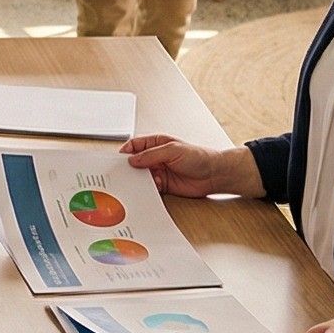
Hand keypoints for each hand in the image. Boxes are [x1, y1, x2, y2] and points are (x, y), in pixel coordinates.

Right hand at [120, 133, 261, 198]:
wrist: (215, 174)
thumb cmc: (199, 156)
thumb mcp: (173, 150)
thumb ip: (151, 155)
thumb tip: (133, 160)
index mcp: (157, 143)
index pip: (135, 145)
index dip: (126, 151)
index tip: (118, 159)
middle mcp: (156, 157)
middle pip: (136, 161)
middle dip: (129, 167)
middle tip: (121, 174)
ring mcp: (160, 171)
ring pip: (142, 176)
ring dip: (139, 180)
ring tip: (135, 183)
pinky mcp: (164, 184)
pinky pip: (150, 187)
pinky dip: (147, 189)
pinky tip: (148, 189)